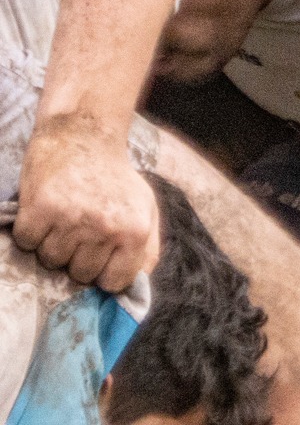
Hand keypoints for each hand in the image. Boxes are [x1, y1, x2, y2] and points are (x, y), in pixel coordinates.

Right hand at [14, 119, 158, 290]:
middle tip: (80, 233)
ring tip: (63, 222)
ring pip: (51, 261)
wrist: (84, 136)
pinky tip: (45, 215)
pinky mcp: (39, 208)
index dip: (104, 274)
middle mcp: (104, 227)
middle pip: (80, 274)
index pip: (114, 282)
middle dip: (78, 259)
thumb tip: (135, 288)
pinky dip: (30, 233)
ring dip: (52, 246)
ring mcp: (70, 218)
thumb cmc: (117, 179)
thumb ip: (148, 250)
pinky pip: (27, 242)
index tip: (100, 259)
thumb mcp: (147, 211)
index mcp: (135, 231)